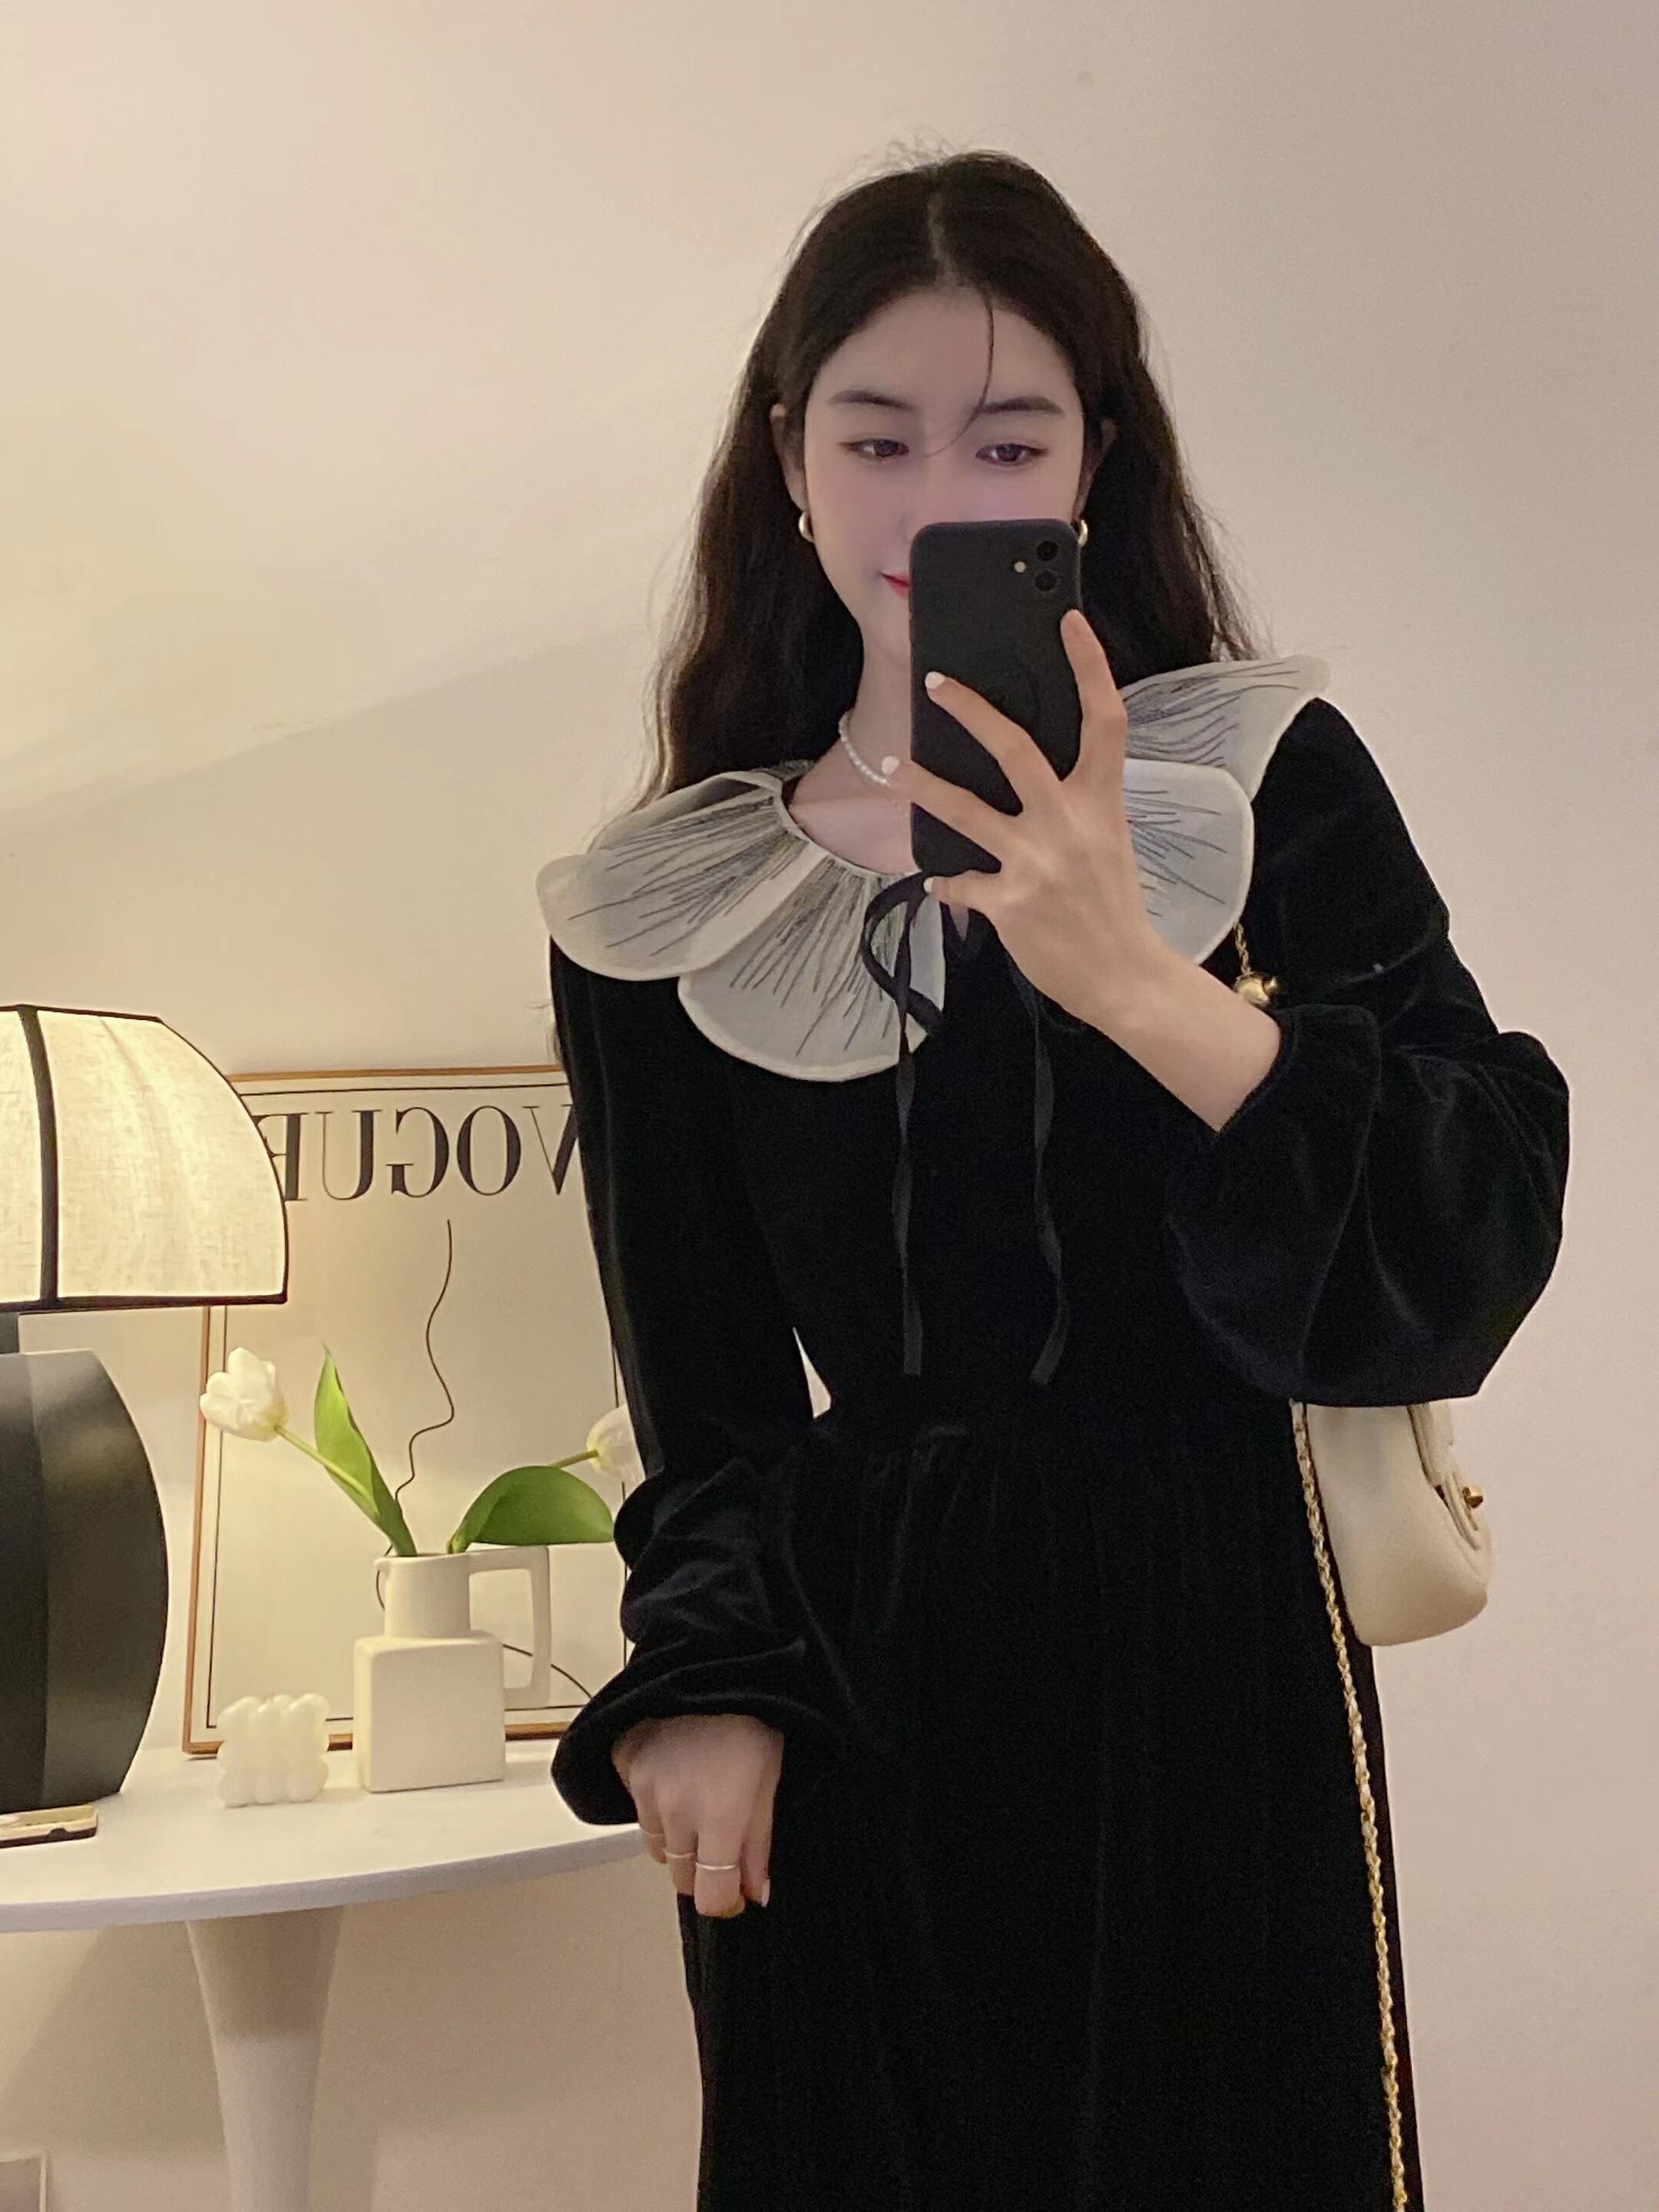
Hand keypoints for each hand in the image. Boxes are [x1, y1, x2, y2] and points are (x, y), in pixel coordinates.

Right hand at [613, 1712, 780, 1918]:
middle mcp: (677, 1811)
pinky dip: (656, 1803)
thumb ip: (759, 1844)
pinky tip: (677, 1772)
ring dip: (678, 1837)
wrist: (713, 1661)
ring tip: (699, 1795)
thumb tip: (755, 1892)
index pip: (709, 1897)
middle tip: (722, 1835)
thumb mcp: (770, 1781)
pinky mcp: (626, 1768)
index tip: (734, 1892)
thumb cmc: (751, 1716)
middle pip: (682, 1877)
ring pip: (659, 1845)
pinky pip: (638, 1807)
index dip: (725, 1901)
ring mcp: (645, 1790)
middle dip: (703, 1868)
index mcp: (719, 1818)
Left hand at [895, 606, 1175, 1027]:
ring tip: (895, 770)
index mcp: (1102, 801)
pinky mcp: (1009, 902)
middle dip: (971, 710)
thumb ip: (1073, 803)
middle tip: (936, 683)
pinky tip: (938, 880)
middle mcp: (1070, 823)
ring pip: (967, 810)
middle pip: (1015, 749)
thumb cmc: (1113, 906)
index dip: (1090, 665)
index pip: (1104, 719)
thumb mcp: (1107, 841)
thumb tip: (1024, 773)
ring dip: (924, 787)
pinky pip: (960, 881)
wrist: (1124, 977)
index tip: (1068, 620)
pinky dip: (946, 881)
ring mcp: (1037, 863)